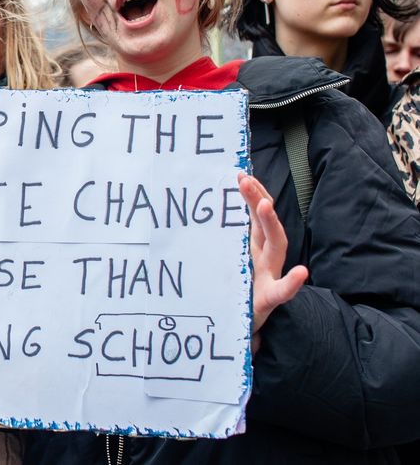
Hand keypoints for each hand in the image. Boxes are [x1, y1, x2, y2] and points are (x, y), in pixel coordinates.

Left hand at [238, 173, 308, 351]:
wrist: (238, 326)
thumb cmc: (231, 292)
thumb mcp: (225, 264)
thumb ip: (221, 242)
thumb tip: (199, 216)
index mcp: (253, 250)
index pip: (255, 217)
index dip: (252, 195)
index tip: (240, 174)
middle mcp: (264, 259)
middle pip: (266, 225)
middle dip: (258, 200)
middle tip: (245, 180)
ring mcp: (268, 278)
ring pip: (276, 247)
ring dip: (272, 225)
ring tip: (265, 205)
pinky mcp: (266, 301)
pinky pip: (282, 292)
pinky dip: (292, 283)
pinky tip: (301, 273)